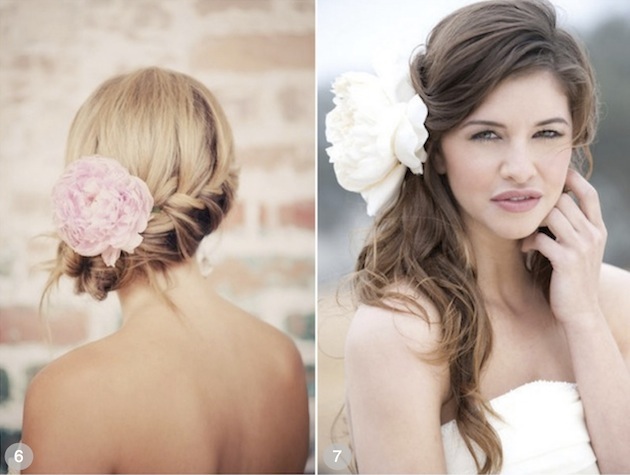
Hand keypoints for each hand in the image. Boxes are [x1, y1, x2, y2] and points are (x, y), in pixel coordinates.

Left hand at [522, 168, 606, 327]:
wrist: (581, 312)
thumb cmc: (572, 280)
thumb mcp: (579, 250)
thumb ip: (572, 229)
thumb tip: (549, 208)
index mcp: (598, 230)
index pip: (589, 194)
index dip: (573, 179)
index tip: (555, 174)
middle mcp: (593, 235)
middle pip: (564, 201)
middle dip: (542, 206)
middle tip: (527, 216)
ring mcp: (581, 247)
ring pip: (552, 215)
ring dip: (533, 222)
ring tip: (526, 235)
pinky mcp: (566, 261)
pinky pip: (541, 238)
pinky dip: (528, 241)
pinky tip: (525, 250)